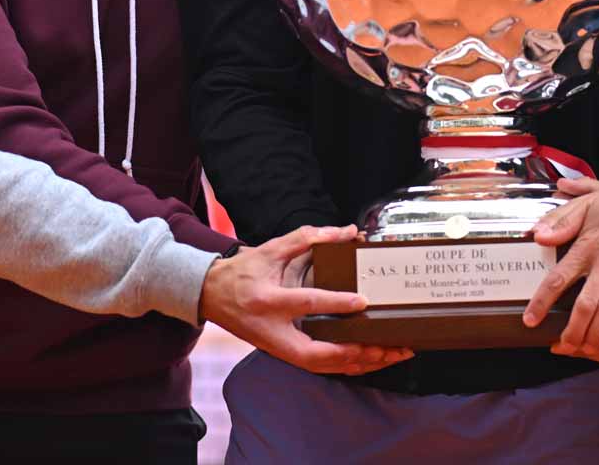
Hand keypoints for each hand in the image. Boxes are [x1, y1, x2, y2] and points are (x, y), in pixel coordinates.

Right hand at [200, 225, 413, 375]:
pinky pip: (317, 367)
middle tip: (385, 346)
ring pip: (319, 366)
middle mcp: (272, 330)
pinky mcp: (281, 354)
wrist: (210, 296)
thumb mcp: (269, 249)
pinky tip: (368, 362)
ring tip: (388, 356)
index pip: (305, 303)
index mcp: (267, 300)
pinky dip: (344, 366)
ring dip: (355, 364)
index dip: (335, 304)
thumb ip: (306, 238)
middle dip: (353, 353)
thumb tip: (345, 231)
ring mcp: (276, 347)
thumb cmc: (241, 272)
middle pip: (315, 354)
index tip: (363, 302)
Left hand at [522, 169, 598, 356]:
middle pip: (583, 304)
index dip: (541, 301)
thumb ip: (561, 219)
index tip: (530, 320)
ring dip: (593, 334)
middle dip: (571, 329)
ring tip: (584, 349)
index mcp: (586, 245)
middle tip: (563, 345)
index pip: (557, 278)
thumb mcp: (589, 201)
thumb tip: (537, 235)